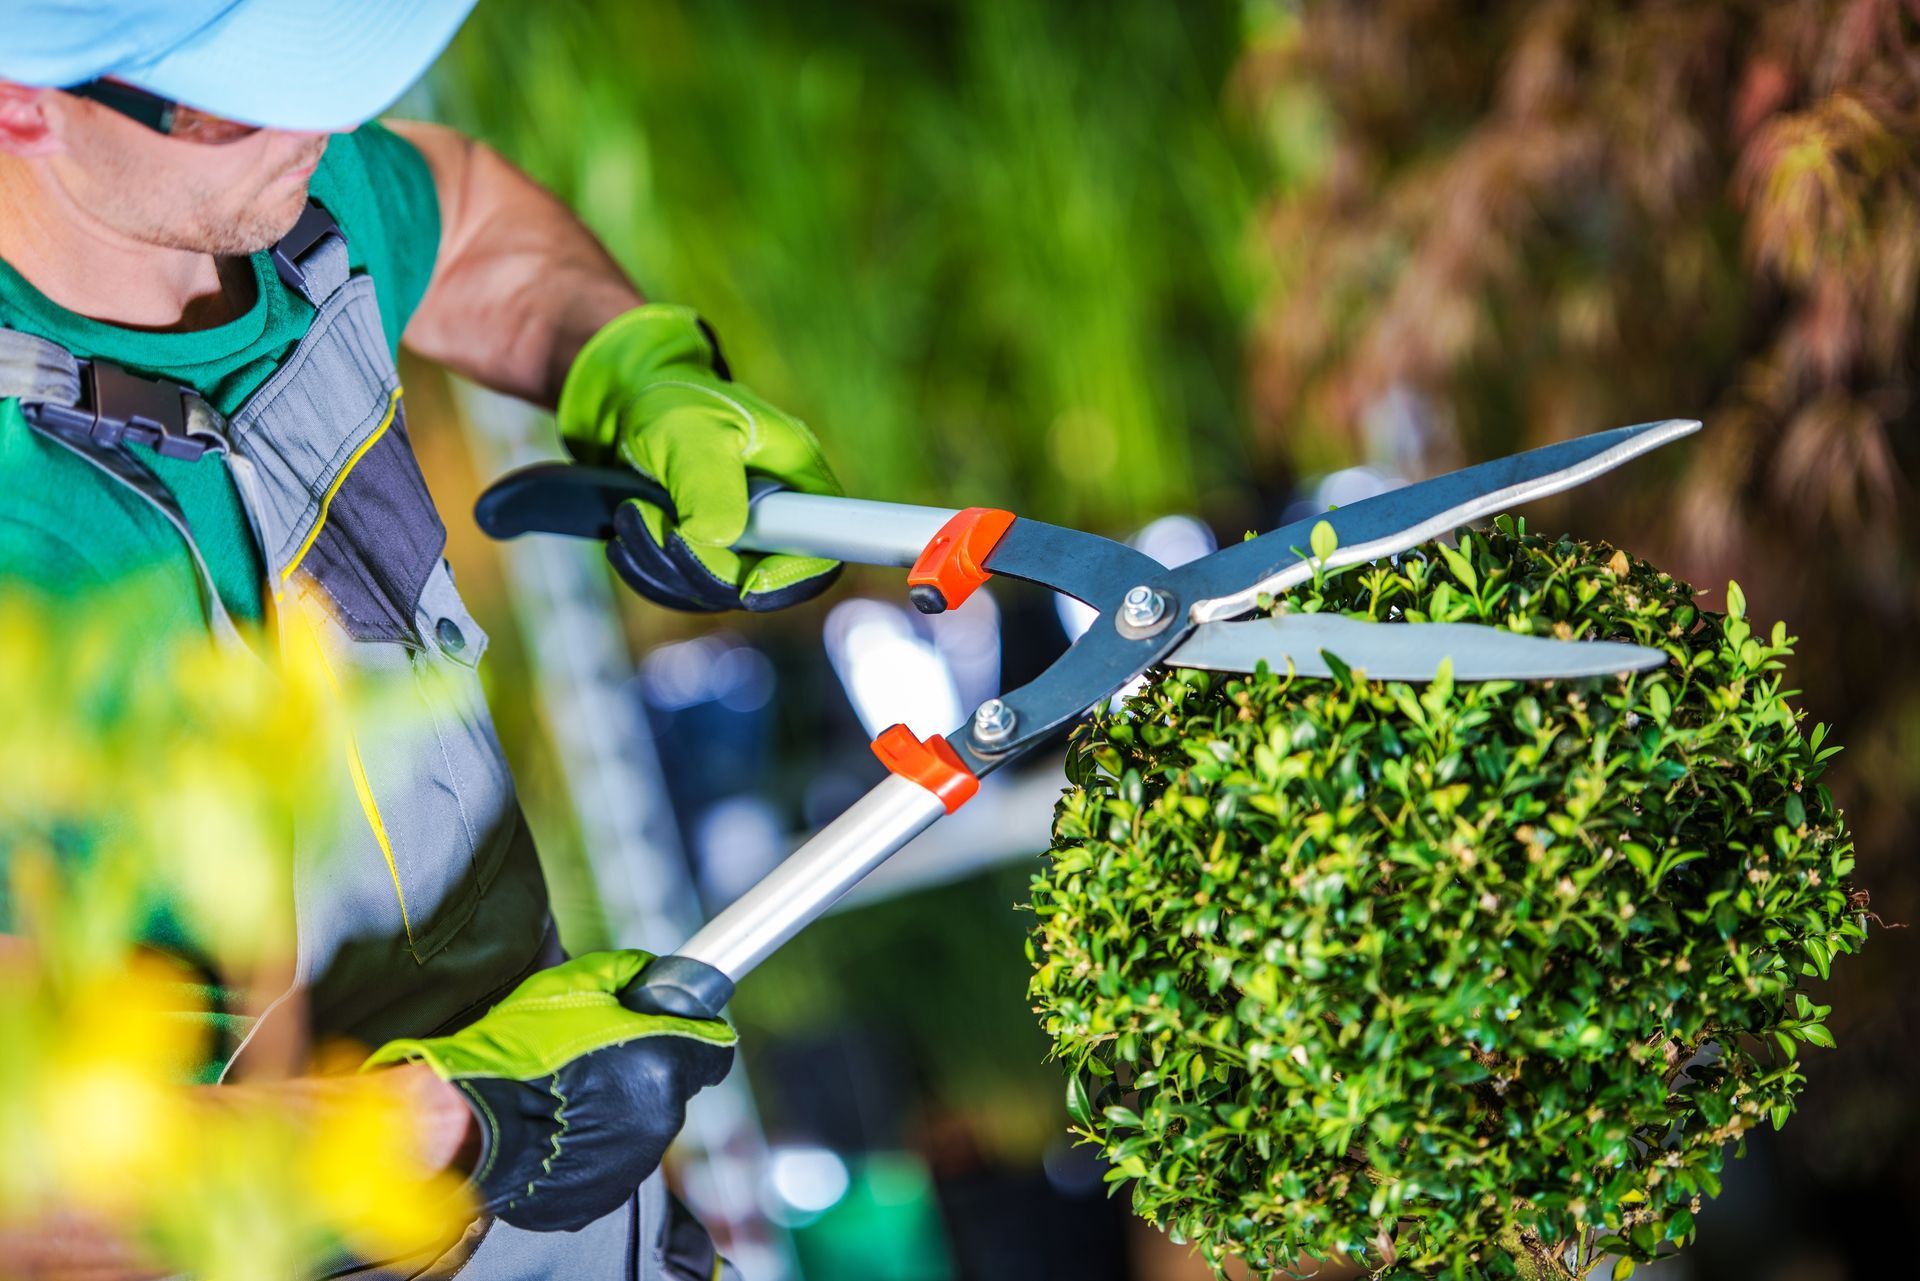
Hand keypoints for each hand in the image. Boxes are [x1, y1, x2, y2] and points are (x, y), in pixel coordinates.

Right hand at [362, 951, 734, 1232]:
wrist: (467, 1122)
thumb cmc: (517, 1051)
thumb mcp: (574, 985)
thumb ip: (627, 972)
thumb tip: (651, 972)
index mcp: (663, 1065)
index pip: (713, 1047)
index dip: (692, 1031)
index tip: (671, 1026)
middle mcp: (660, 1119)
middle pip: (674, 1084)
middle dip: (647, 1067)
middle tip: (598, 1054)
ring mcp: (633, 1162)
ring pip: (643, 1122)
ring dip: (619, 1105)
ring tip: (569, 1092)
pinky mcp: (604, 1193)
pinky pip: (614, 1157)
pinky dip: (596, 1141)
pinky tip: (559, 1124)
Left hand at [557, 303, 842, 611]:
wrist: (632, 402)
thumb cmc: (673, 400)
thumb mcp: (690, 431)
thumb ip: (708, 485)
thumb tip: (718, 541)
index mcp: (799, 480)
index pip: (822, 550)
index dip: (790, 576)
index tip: (744, 582)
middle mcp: (777, 518)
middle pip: (761, 583)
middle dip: (701, 567)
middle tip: (651, 522)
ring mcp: (740, 542)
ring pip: (715, 593)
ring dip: (662, 566)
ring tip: (631, 513)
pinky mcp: (705, 554)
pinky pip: (684, 590)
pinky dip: (649, 571)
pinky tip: (628, 536)